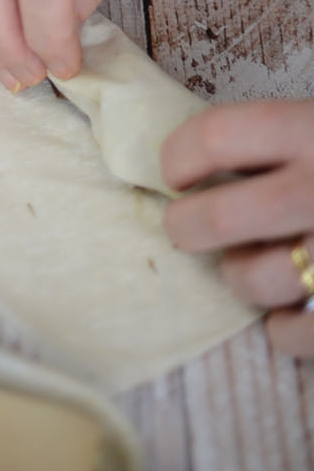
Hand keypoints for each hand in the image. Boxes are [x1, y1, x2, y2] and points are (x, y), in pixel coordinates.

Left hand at [162, 101, 313, 356]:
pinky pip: (294, 335)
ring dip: (240, 276)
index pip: (215, 136)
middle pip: (218, 217)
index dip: (179, 156)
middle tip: (188, 227)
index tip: (177, 172)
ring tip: (253, 263)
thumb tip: (200, 163)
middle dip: (187, 226)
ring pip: (253, 280)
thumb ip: (284, 137)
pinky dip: (283, 329)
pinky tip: (291, 311)